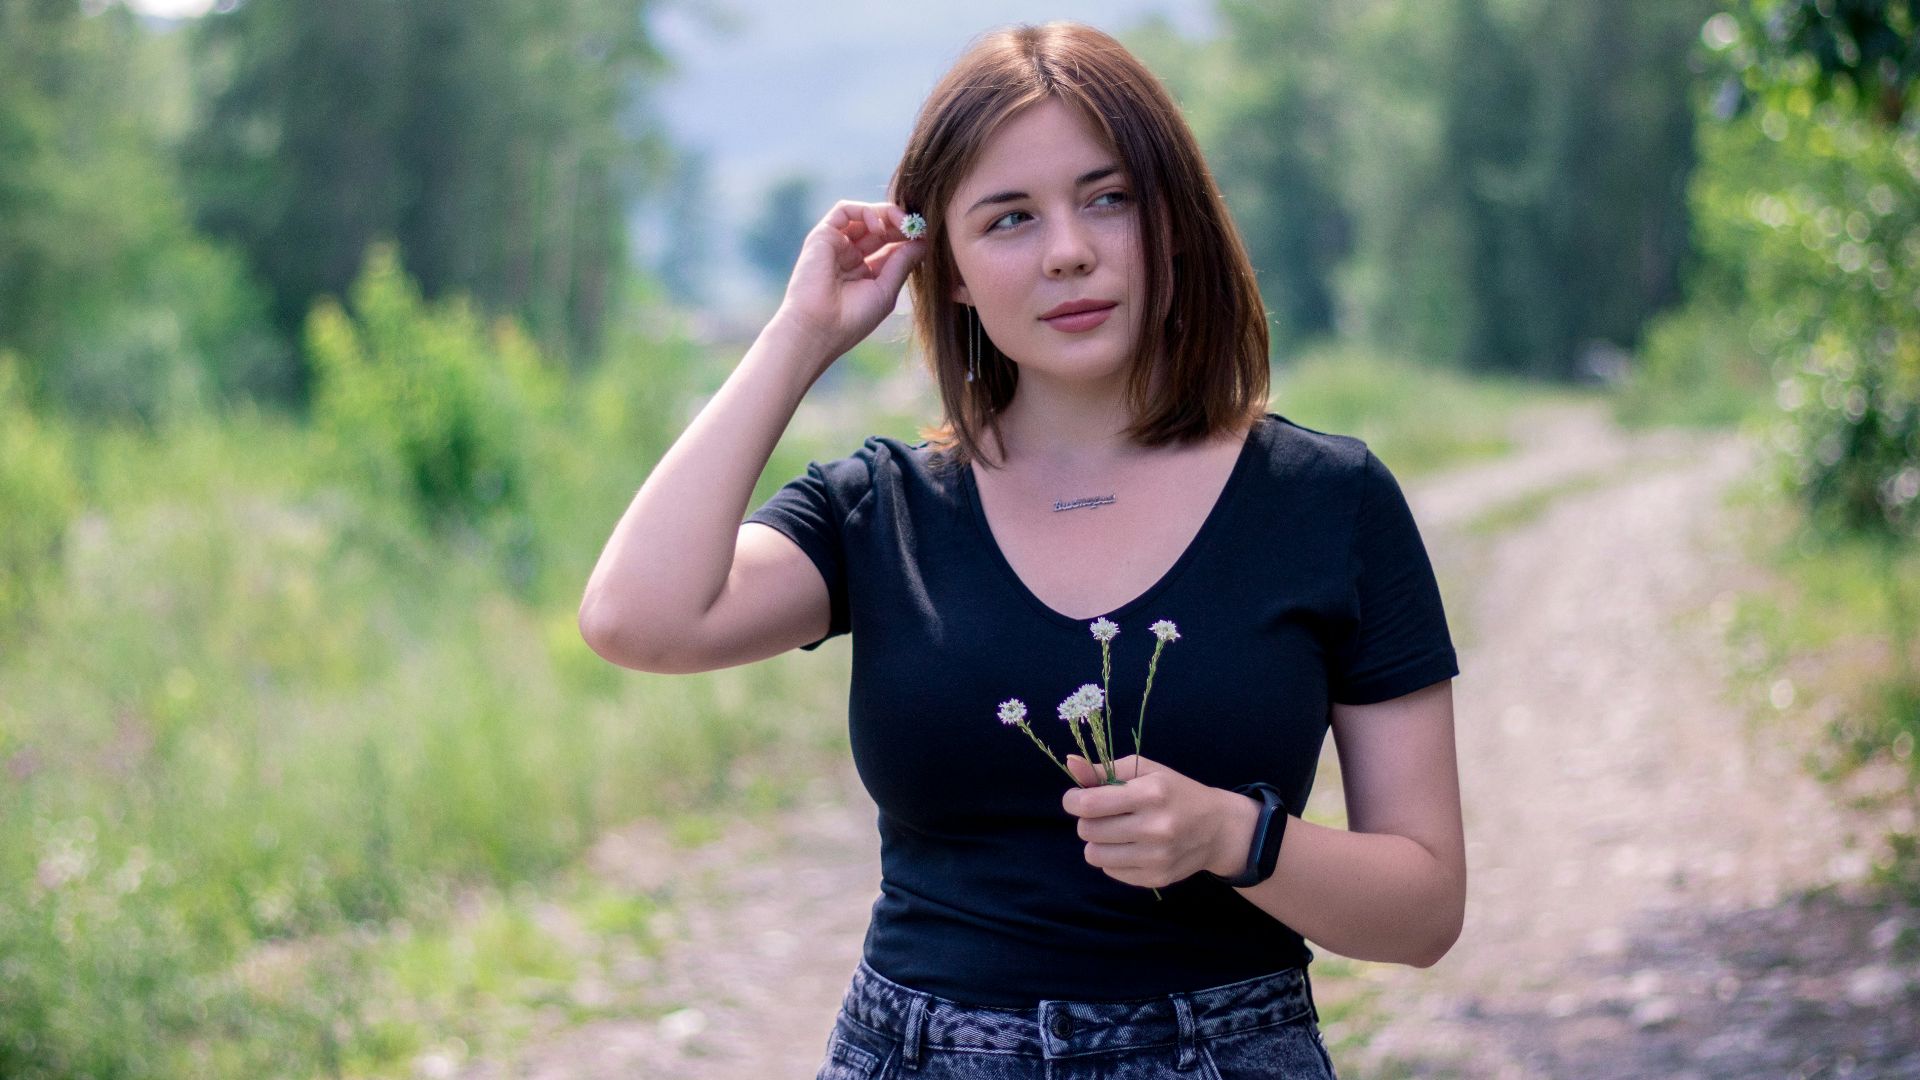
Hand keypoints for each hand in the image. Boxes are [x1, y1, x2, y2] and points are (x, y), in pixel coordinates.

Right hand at [771, 199, 927, 369]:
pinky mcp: (822, 236)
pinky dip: (865, 211)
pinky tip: (879, 226)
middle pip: (879, 228)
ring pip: (864, 216)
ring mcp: (836, 245)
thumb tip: (923, 242)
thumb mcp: (885, 290)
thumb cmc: (851, 319)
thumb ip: (902, 264)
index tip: (926, 236)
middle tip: (918, 226)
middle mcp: (850, 256)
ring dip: (887, 214)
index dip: (908, 238)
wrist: (818, 328)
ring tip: (903, 224)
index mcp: (865, 272)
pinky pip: (845, 211)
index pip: (890, 245)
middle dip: (900, 224)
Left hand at [1062, 754, 1258, 889]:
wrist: (1218, 829)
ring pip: (1094, 855)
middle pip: (1088, 830)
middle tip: (1103, 814)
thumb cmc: (1175, 792)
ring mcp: (1156, 857)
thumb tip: (1071, 763)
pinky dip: (1113, 859)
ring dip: (1098, 842)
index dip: (1073, 800)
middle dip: (1088, 820)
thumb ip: (1105, 770)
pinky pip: (1110, 871)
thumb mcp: (1146, 770)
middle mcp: (1155, 827)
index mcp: (1151, 793)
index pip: (1090, 804)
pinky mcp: (1156, 878)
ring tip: (1115, 831)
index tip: (1076, 798)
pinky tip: (1131, 847)